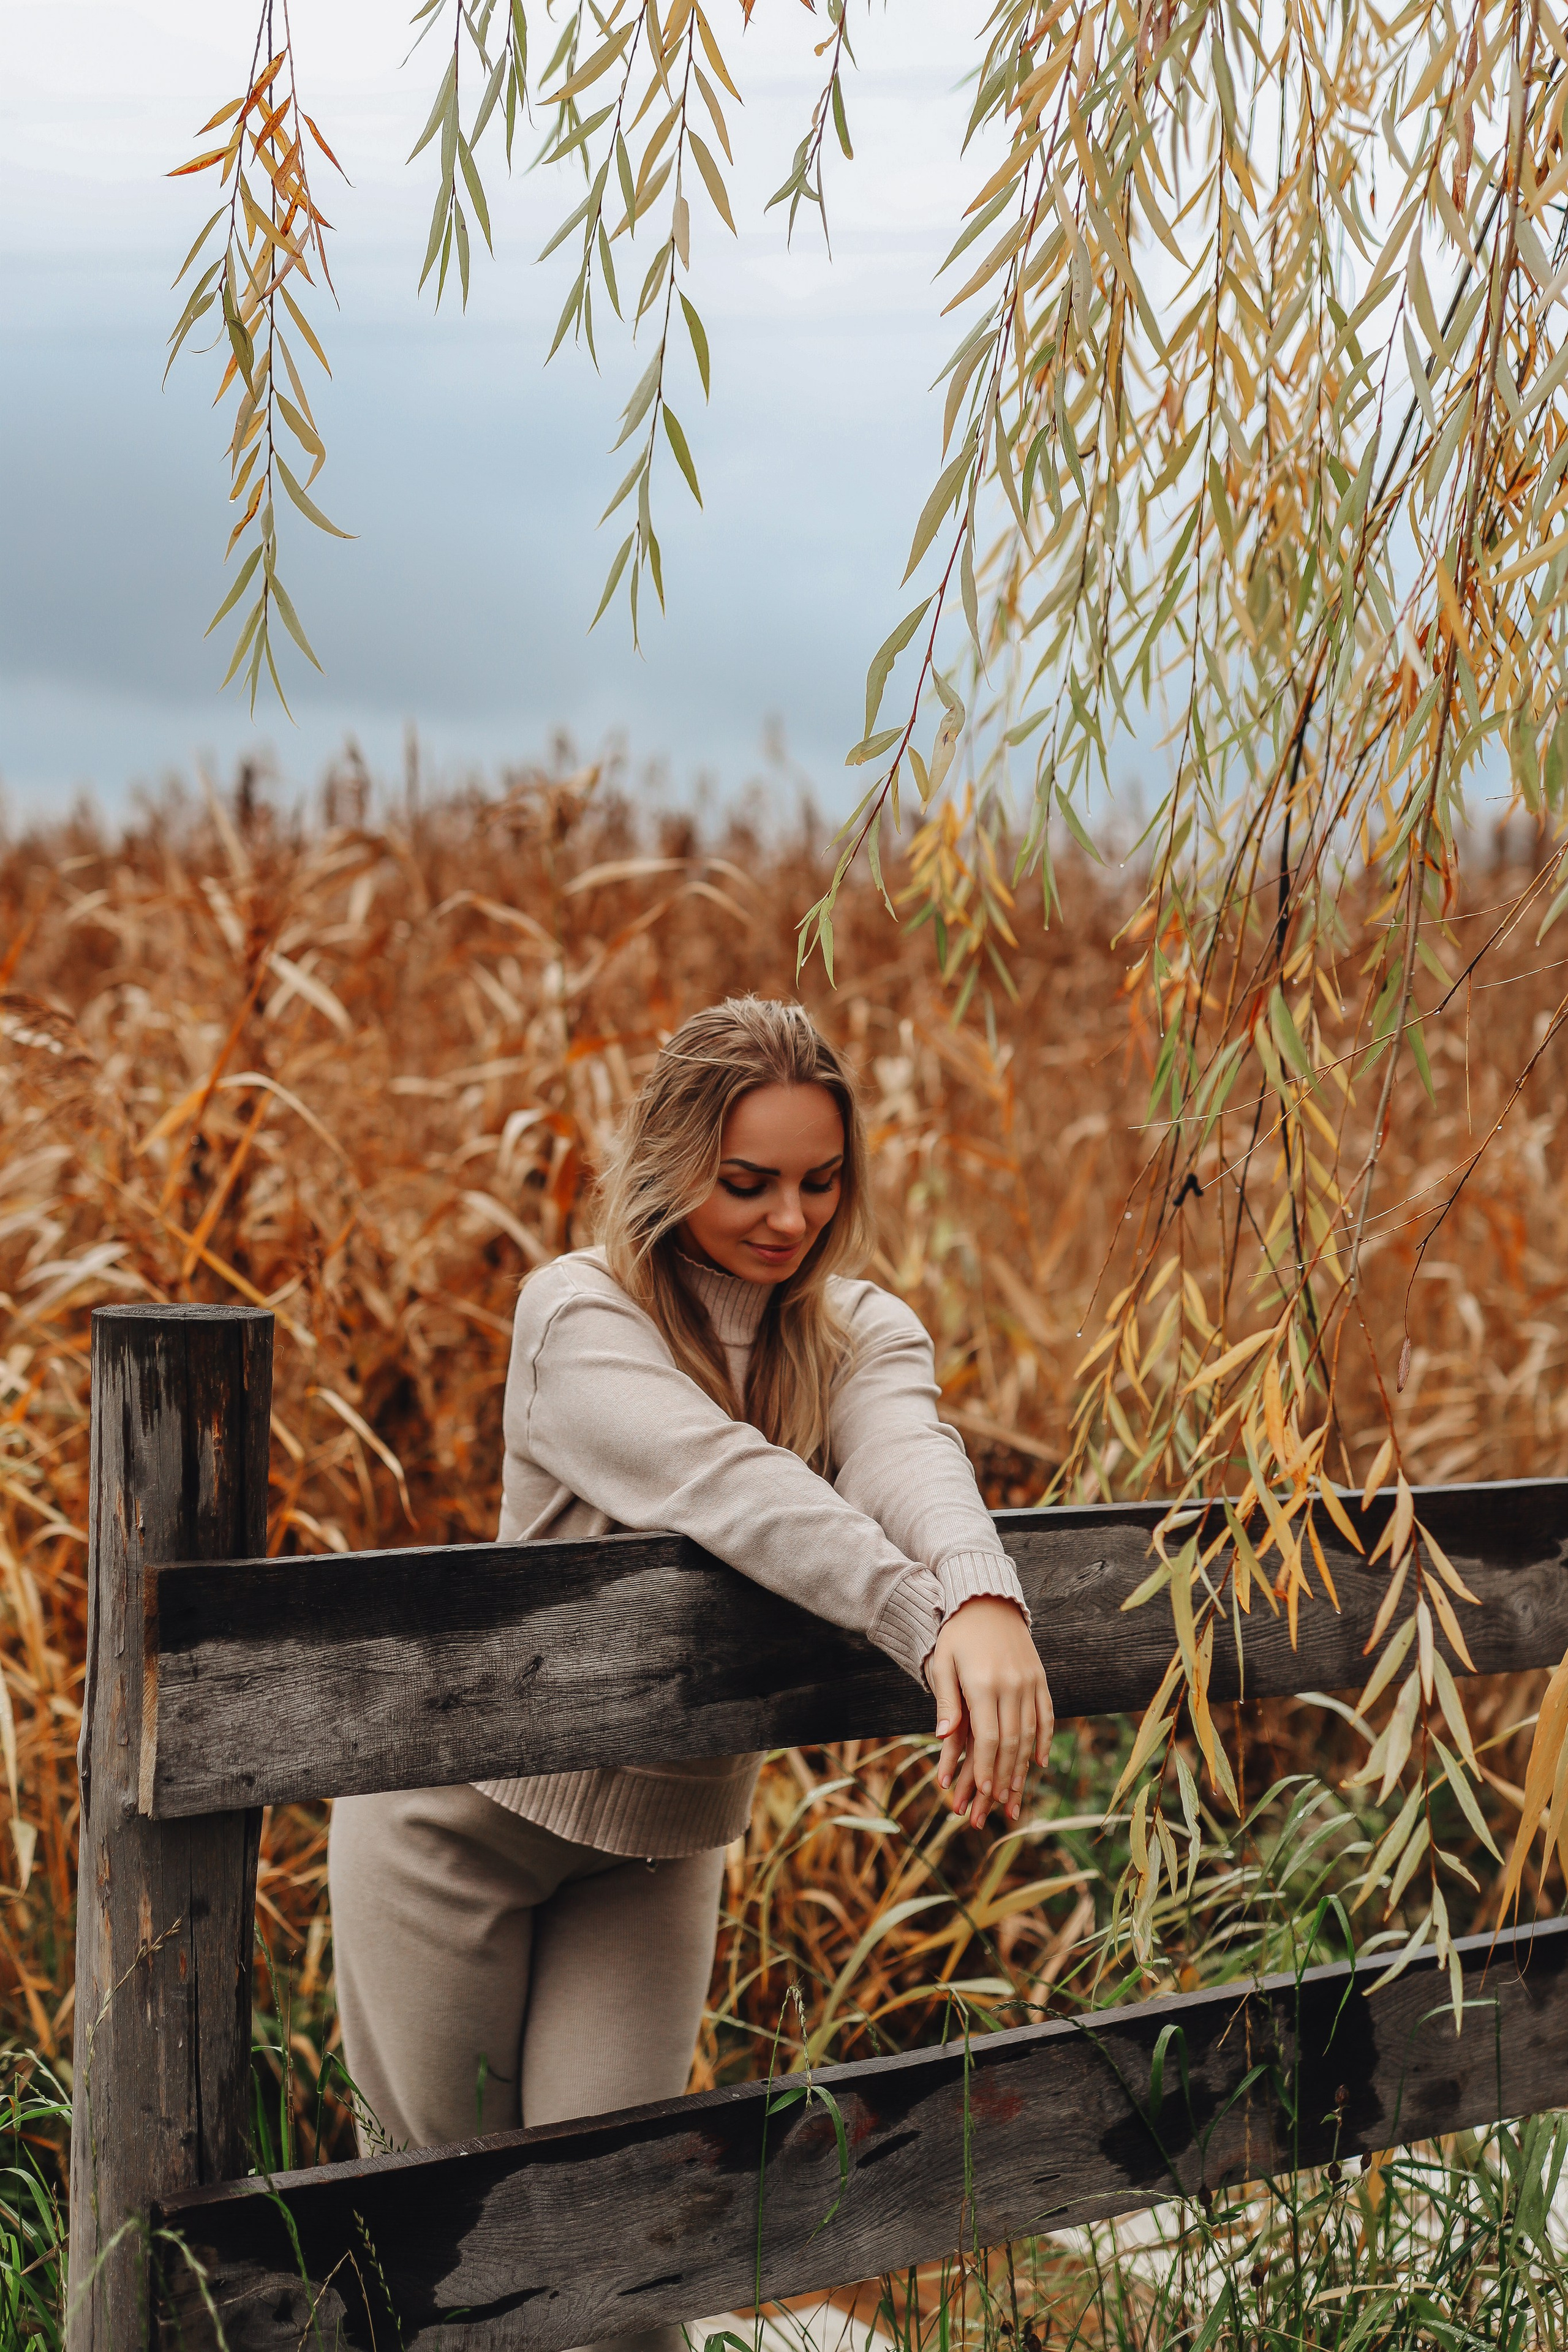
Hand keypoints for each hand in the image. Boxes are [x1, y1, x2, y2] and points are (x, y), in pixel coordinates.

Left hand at [926, 1597, 1053, 1828]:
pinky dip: (1044, 1740)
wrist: (987, 1600)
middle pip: (1011, 1741)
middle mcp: (1010, 1684)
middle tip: (998, 1804)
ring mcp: (1029, 1681)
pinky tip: (1039, 1762)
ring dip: (1023, 1766)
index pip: (988, 1737)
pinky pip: (1046, 1714)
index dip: (987, 1768)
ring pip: (1030, 1732)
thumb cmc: (956, 1634)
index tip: (984, 1793)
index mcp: (982, 1683)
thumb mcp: (942, 1662)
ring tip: (1016, 1792)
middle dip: (1005, 1776)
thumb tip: (945, 1737)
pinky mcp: (1039, 1677)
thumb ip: (946, 1700)